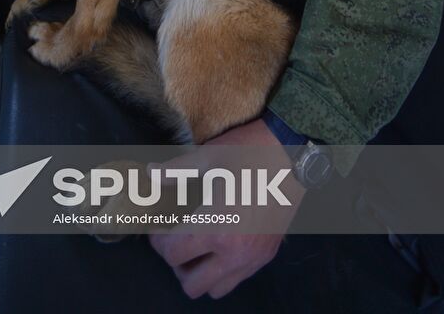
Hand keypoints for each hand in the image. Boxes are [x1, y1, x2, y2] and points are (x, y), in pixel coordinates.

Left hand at [149, 118, 306, 299]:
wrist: (293, 154)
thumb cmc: (249, 152)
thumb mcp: (208, 157)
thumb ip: (176, 171)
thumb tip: (150, 175)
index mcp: (216, 227)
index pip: (173, 253)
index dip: (157, 241)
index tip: (157, 226)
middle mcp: (234, 252)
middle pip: (191, 283)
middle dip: (176, 263)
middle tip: (174, 238)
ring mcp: (253, 258)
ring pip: (215, 289)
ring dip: (199, 273)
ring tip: (196, 245)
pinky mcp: (266, 256)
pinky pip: (237, 280)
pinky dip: (222, 271)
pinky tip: (219, 243)